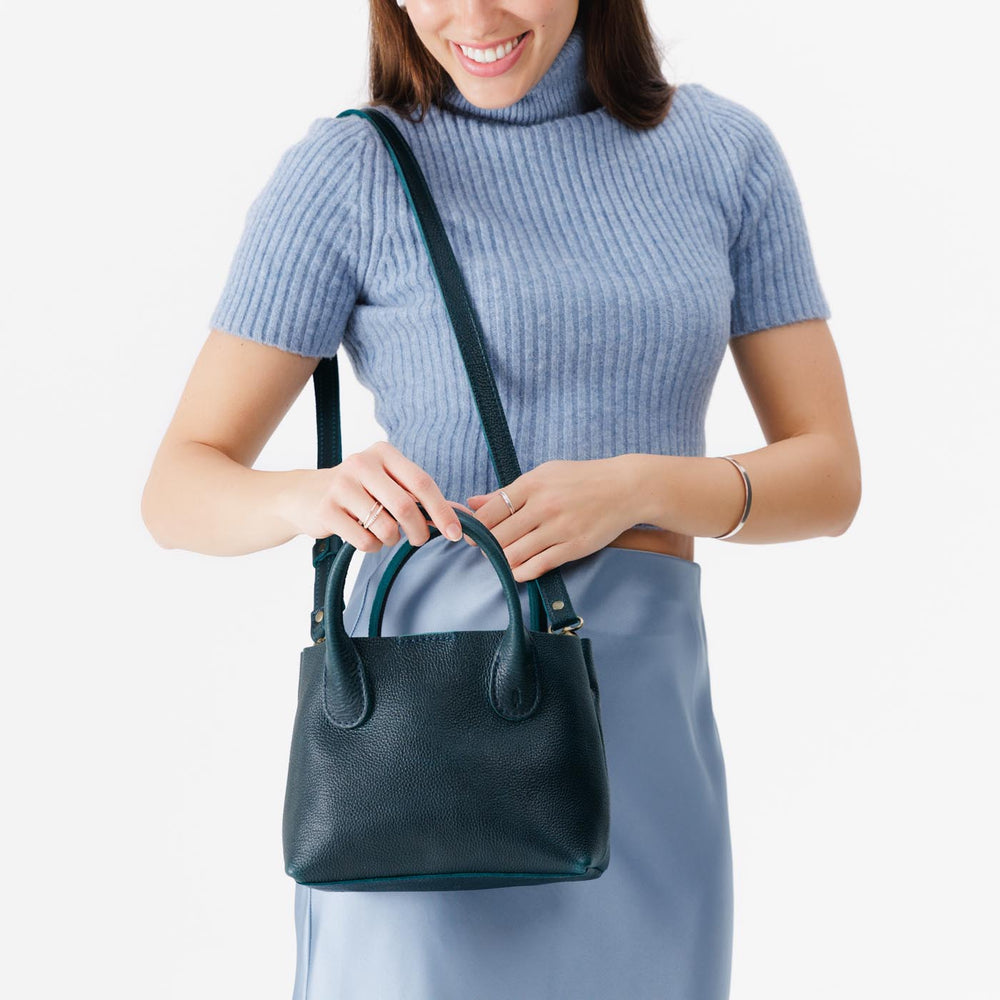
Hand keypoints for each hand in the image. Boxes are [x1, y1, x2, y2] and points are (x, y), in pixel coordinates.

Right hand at [280, 440, 466, 552]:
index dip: (443, 511)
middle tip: (418, 540)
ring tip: (382, 533)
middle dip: (419, 532)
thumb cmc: (358, 492)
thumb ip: (422, 497)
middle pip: (406, 507)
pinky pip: (364, 540)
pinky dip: (371, 546)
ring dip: (391, 540)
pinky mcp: (326, 510)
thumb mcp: (389, 485)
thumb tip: (463, 514)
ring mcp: (342, 485)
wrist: (304, 496)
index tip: (455, 533)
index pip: (423, 482)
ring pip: (386, 527)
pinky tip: (361, 535)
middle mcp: (362, 463)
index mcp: (384, 452)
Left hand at [463, 458, 637, 582]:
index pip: (489, 512)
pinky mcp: (574, 546)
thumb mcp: (544, 474)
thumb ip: (508, 491)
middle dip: (487, 547)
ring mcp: (559, 528)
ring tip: (504, 559)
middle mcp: (543, 505)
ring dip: (504, 561)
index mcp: (532, 484)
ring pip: (514, 554)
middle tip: (487, 550)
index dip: (475, 528)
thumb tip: (473, 502)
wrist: (626, 488)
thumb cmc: (582, 479)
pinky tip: (519, 570)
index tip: (473, 535)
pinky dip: (522, 572)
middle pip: (498, 536)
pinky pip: (538, 566)